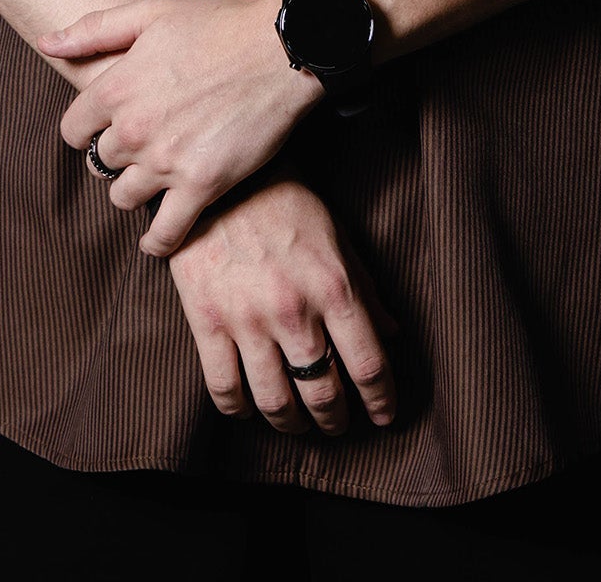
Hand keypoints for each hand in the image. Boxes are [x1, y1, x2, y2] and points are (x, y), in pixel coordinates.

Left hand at [39, 0, 324, 256]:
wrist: (282, 49)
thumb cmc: (219, 24)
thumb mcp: (151, 13)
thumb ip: (94, 30)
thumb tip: (46, 43)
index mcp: (116, 88)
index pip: (72, 130)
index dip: (88, 129)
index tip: (107, 127)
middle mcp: (134, 129)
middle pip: (100, 163)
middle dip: (118, 155)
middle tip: (144, 145)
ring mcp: (166, 161)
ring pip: (124, 197)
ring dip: (136, 190)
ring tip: (157, 177)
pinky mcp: (202, 186)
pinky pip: (164, 233)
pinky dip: (158, 240)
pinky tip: (160, 236)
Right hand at [167, 163, 398, 436]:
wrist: (220, 175)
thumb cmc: (285, 200)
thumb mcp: (336, 236)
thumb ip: (365, 288)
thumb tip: (393, 333)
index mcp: (333, 287)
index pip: (368, 365)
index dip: (382, 400)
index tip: (385, 415)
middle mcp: (293, 311)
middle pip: (324, 393)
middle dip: (336, 418)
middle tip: (338, 424)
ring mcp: (247, 319)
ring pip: (275, 402)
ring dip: (291, 424)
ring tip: (297, 424)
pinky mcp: (207, 321)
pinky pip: (224, 388)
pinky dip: (239, 410)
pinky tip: (249, 408)